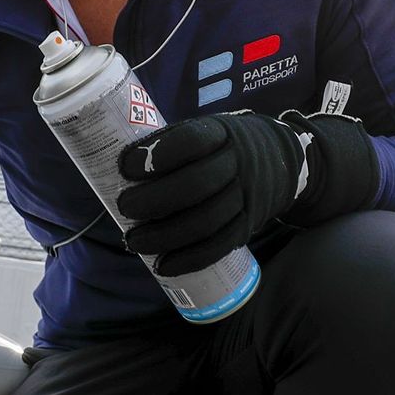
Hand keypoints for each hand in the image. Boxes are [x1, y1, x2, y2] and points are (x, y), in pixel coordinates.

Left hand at [117, 112, 306, 275]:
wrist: (282, 161)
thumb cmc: (223, 146)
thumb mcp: (206, 130)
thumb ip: (171, 144)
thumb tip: (113, 165)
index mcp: (222, 133)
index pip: (190, 141)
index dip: (156, 155)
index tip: (125, 167)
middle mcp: (239, 163)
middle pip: (196, 185)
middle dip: (153, 200)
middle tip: (124, 208)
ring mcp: (247, 196)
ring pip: (206, 221)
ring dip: (164, 236)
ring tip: (133, 241)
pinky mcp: (249, 225)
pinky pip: (220, 246)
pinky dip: (188, 259)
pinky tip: (162, 265)